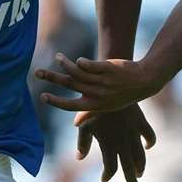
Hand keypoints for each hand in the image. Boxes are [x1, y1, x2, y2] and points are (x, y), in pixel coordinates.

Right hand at [35, 53, 161, 112]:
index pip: (70, 105)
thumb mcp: (107, 107)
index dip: (56, 101)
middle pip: (70, 86)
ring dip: (66, 65)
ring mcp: (103, 81)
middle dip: (52, 79)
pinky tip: (76, 59)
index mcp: (95, 105)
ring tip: (58, 57)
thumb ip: (90, 113)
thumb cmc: (124, 95)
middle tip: (37, 73)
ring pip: (80, 73)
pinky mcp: (109, 69)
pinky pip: (92, 65)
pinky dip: (83, 62)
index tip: (42, 96)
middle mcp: (97, 94)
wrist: (144, 81)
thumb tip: (75, 124)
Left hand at [73, 105, 157, 181]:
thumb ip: (83, 142)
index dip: (107, 175)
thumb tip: (79, 158)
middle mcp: (122, 142)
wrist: (105, 87)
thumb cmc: (90, 107)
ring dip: (141, 165)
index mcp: (108, 144)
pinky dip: (149, 142)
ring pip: (140, 155)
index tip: (103, 179)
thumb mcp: (82, 125)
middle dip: (131, 181)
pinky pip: (149, 135)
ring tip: (139, 173)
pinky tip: (147, 147)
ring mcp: (133, 133)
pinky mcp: (140, 122)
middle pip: (129, 167)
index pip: (110, 167)